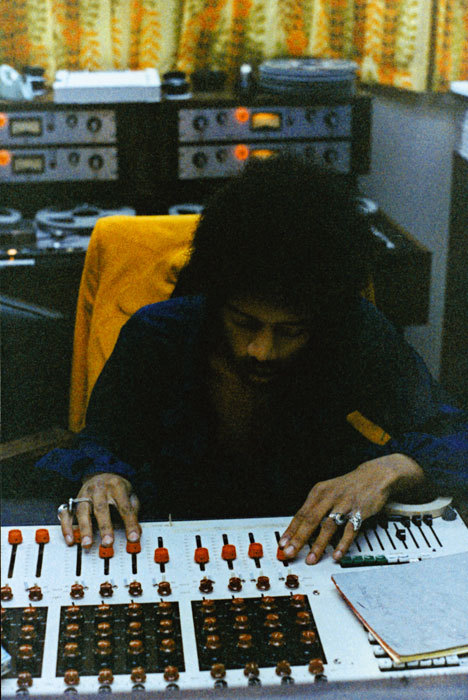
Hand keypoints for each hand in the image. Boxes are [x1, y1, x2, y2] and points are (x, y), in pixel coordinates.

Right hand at [59, 473, 140, 547]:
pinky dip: (67, 528)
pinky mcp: (73, 501)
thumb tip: (137, 531)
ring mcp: (84, 494)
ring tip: (87, 544)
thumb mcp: (129, 494)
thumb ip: (133, 511)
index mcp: (116, 486)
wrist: (100, 473)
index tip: (133, 538)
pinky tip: (71, 539)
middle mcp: (99, 489)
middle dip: (104, 527)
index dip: (130, 523)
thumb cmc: (116, 488)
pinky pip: (67, 514)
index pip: (124, 507)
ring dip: (85, 529)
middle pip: (101, 508)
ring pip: (83, 511)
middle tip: (108, 542)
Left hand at [279, 453, 423, 563]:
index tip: (283, 544)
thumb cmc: (348, 487)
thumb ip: (315, 509)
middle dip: (299, 539)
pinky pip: (349, 530)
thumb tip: (299, 529)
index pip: (300, 513)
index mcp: (319, 492)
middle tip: (290, 553)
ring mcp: (344, 504)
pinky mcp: (359, 512)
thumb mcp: (328, 492)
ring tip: (311, 559)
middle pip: (310, 520)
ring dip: (318, 544)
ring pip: (328, 526)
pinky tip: (336, 555)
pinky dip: (342, 544)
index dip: (291, 530)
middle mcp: (330, 497)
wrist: (373, 476)